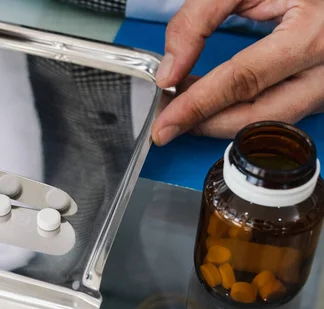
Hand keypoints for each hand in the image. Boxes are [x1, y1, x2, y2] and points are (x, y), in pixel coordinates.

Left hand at [152, 0, 323, 144]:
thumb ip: (198, 20)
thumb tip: (170, 71)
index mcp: (311, 33)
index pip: (243, 81)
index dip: (198, 105)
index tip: (165, 123)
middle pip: (256, 115)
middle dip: (205, 124)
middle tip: (168, 121)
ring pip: (265, 121)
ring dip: (219, 120)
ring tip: (184, 104)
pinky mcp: (319, 90)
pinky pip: (275, 112)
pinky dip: (238, 111)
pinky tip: (212, 100)